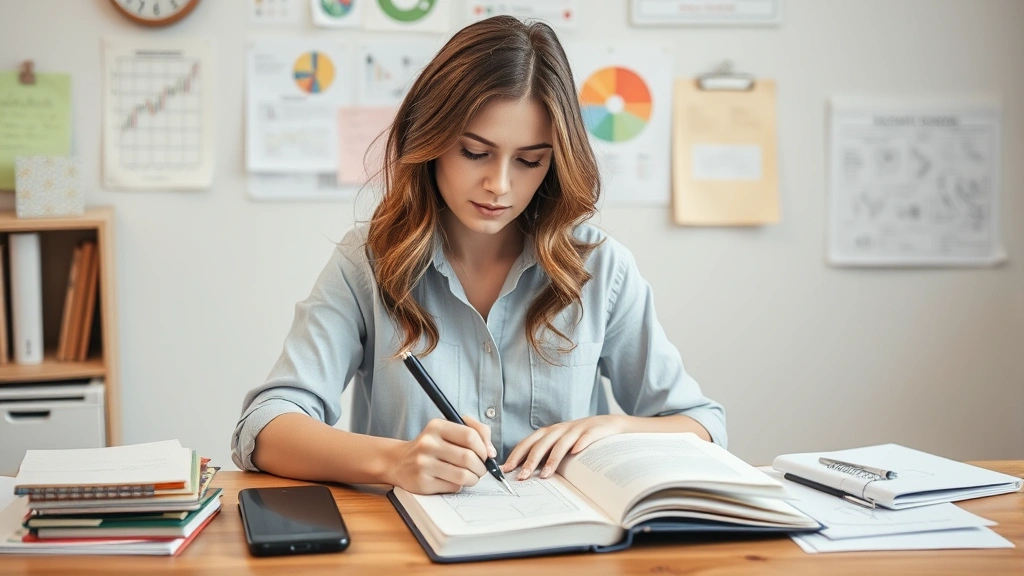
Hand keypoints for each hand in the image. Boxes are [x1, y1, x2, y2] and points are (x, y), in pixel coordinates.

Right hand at [384, 416, 495, 493]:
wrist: (399, 461)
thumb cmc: (432, 445)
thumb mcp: (449, 429)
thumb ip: (476, 431)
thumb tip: (491, 452)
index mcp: (436, 426)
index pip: (470, 436)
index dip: (483, 448)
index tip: (485, 454)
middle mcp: (428, 443)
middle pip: (469, 458)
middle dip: (481, 467)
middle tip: (480, 468)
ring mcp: (423, 464)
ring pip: (463, 476)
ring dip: (473, 478)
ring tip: (470, 476)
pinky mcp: (422, 483)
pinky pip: (453, 487)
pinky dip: (459, 486)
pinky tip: (452, 480)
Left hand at [501, 415, 625, 479]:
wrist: (609, 424)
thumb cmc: (581, 438)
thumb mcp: (561, 444)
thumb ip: (546, 454)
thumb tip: (526, 472)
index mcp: (550, 432)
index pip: (529, 442)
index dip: (517, 455)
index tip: (507, 469)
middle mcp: (560, 429)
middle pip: (542, 444)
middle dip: (530, 461)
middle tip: (522, 477)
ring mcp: (577, 429)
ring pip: (561, 443)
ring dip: (552, 459)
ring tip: (545, 475)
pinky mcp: (594, 431)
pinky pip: (586, 437)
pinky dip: (581, 443)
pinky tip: (576, 452)